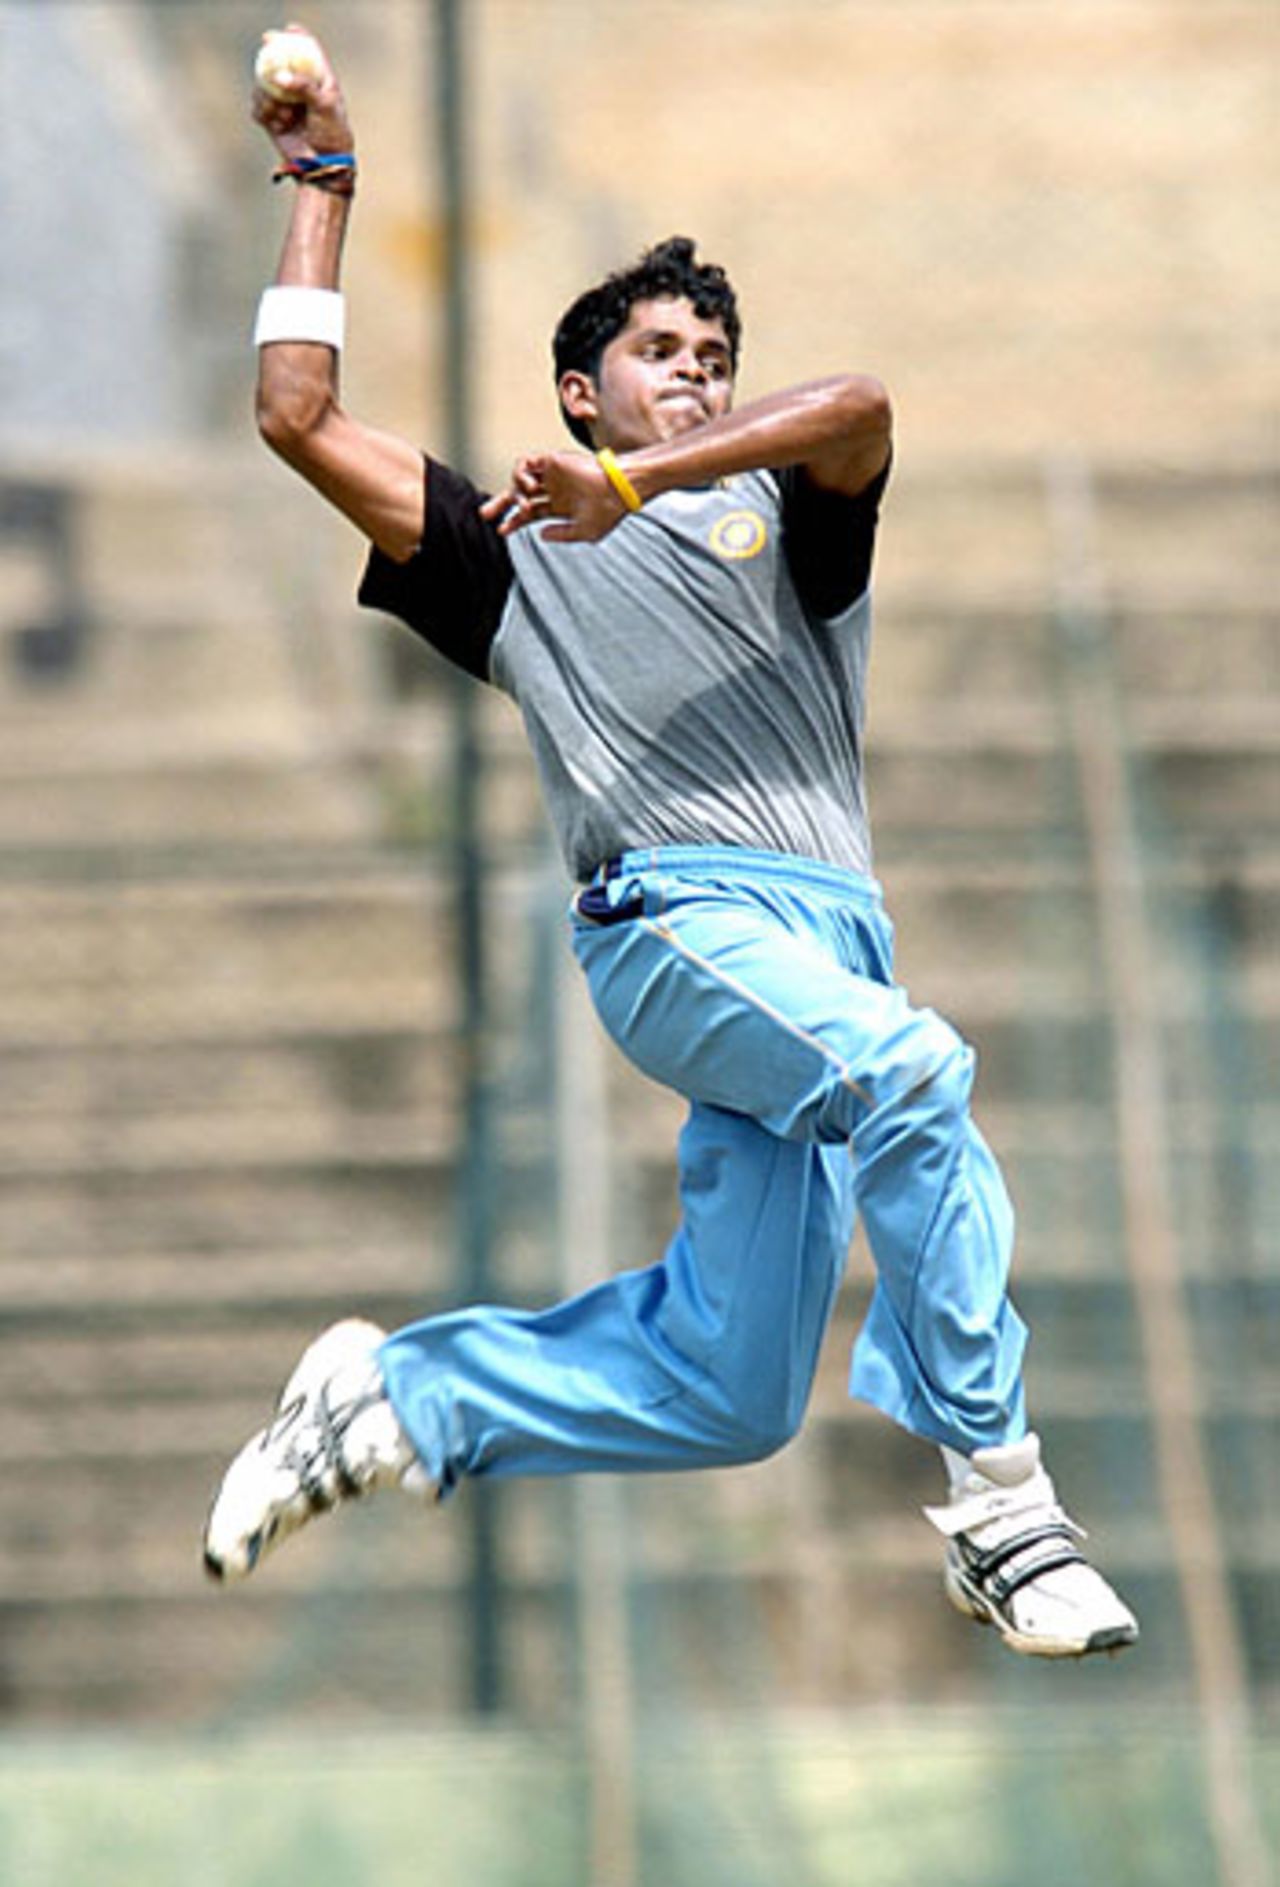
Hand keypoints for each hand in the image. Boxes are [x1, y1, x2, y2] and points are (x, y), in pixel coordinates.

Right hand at [252, 24, 354, 163]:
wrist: (323, 165)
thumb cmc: (332, 135)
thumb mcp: (324, 106)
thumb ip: (304, 87)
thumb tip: (279, 76)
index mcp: (318, 82)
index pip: (308, 53)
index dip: (297, 39)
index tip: (289, 30)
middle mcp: (300, 90)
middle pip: (279, 65)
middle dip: (270, 61)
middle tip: (266, 55)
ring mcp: (285, 104)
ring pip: (263, 87)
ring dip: (268, 97)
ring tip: (284, 116)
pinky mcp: (272, 120)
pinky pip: (258, 108)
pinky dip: (263, 112)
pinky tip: (278, 123)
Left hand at [479, 452, 629, 542]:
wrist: (618, 490)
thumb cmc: (607, 512)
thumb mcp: (583, 532)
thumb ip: (561, 534)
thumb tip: (540, 534)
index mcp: (560, 506)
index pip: (530, 513)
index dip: (514, 522)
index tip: (502, 531)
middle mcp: (554, 489)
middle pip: (519, 496)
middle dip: (500, 504)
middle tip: (484, 514)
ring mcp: (552, 475)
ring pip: (519, 480)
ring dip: (515, 493)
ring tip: (525, 503)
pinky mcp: (551, 461)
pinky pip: (525, 464)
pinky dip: (520, 474)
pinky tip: (530, 488)